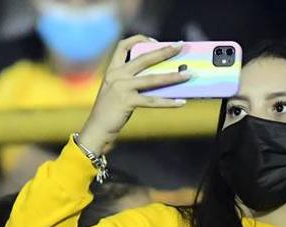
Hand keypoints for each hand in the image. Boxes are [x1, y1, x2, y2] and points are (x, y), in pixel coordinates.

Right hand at [76, 35, 190, 152]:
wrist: (97, 128)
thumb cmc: (110, 110)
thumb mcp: (118, 90)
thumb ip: (133, 81)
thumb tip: (161, 78)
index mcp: (112, 69)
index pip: (123, 45)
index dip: (139, 39)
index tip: (155, 41)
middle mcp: (116, 75)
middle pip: (143, 58)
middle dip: (164, 51)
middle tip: (180, 46)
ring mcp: (121, 87)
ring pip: (152, 79)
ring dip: (173, 76)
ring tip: (188, 75)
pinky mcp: (127, 101)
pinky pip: (152, 100)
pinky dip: (168, 102)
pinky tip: (181, 102)